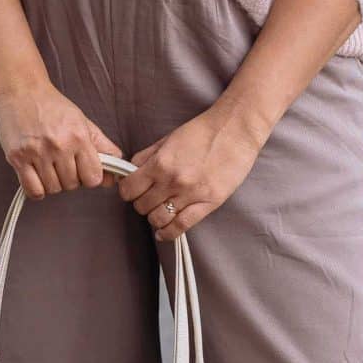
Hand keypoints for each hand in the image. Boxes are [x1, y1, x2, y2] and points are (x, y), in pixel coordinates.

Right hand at [0, 79, 123, 200]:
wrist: (20, 89)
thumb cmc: (51, 105)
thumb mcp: (83, 122)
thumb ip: (102, 148)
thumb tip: (113, 176)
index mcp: (78, 136)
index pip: (93, 178)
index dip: (88, 177)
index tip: (82, 170)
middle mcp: (59, 145)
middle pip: (71, 185)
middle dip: (69, 178)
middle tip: (62, 163)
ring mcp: (37, 152)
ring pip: (53, 189)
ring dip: (52, 183)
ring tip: (48, 165)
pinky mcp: (17, 157)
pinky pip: (33, 191)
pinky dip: (37, 189)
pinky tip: (37, 176)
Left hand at [114, 104, 265, 241]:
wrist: (235, 129)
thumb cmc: (203, 131)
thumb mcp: (168, 139)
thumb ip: (147, 156)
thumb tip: (131, 171)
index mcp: (160, 163)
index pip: (129, 189)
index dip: (128, 191)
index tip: (132, 190)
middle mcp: (173, 181)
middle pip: (142, 206)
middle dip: (142, 203)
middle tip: (149, 198)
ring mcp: (191, 194)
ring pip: (158, 219)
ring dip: (155, 217)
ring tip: (159, 210)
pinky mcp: (209, 203)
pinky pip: (181, 226)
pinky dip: (168, 232)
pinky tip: (164, 231)